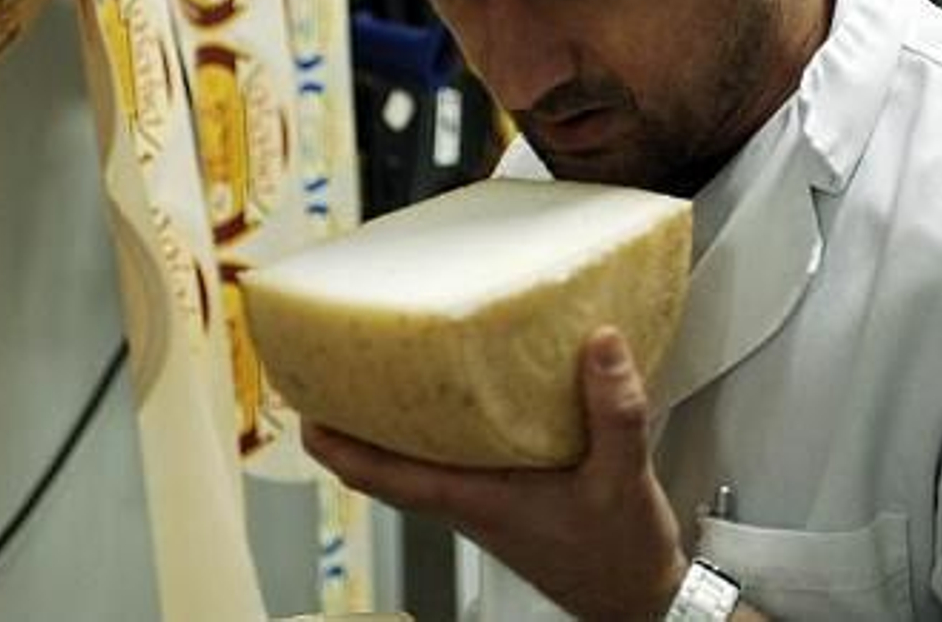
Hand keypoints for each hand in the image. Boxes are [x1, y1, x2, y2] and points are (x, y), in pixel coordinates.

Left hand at [304, 326, 687, 619]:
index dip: (336, 444)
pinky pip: (448, 458)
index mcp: (477, 500)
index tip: (304, 405)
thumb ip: (614, 410)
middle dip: (349, 418)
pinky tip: (454, 394)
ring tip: (377, 367)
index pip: (382, 475)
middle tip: (328, 365)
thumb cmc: (617, 556)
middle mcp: (467, 501)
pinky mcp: (502, 497)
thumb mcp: (623, 478)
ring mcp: (481, 500)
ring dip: (389, 421)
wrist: (637, 596)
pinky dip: (434, 426)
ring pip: (412, 460)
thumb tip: (599, 345)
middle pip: (383, 462)